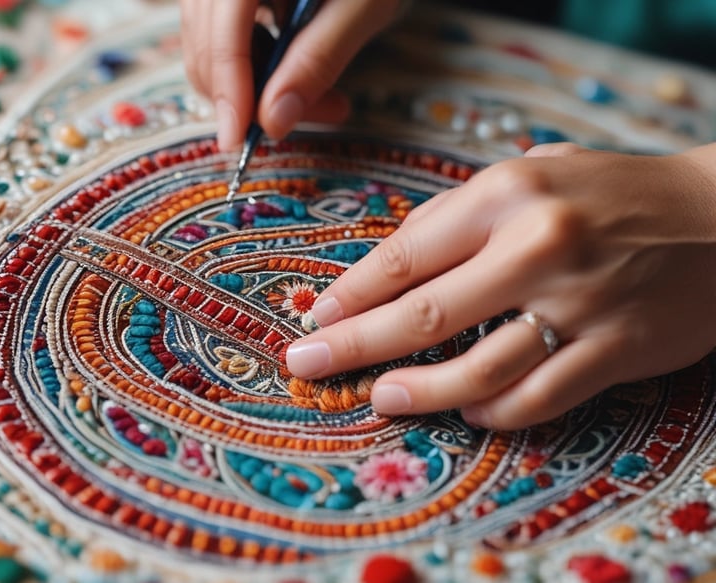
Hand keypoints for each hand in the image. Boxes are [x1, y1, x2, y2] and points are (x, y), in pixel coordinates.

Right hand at [180, 0, 403, 150]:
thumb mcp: (360, 7)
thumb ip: (316, 61)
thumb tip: (273, 121)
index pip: (222, 30)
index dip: (228, 89)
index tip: (236, 141)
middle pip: (208, 44)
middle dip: (253, 95)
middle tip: (321, 113)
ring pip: (213, 48)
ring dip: (261, 88)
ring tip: (326, 97)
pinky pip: (228, 39)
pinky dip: (262, 68)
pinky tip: (301, 70)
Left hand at [285, 143, 715, 429]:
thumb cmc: (611, 192)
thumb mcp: (533, 173)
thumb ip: (464, 215)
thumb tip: (393, 263)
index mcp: (508, 193)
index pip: (405, 253)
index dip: (351, 294)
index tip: (316, 318)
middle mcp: (539, 246)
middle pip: (422, 315)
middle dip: (352, 346)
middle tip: (306, 364)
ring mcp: (580, 304)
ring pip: (477, 370)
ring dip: (417, 391)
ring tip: (379, 397)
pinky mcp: (616, 350)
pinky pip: (536, 398)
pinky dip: (491, 412)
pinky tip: (466, 410)